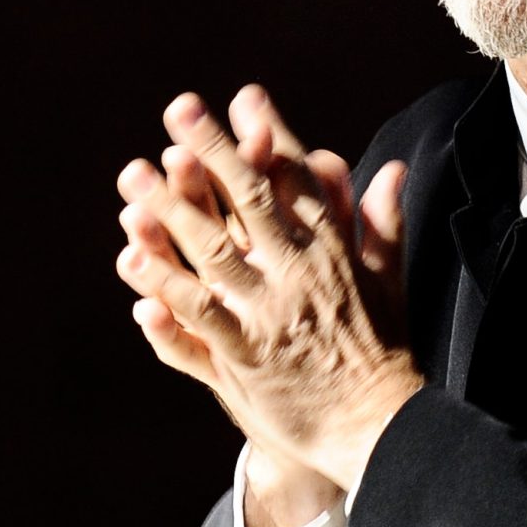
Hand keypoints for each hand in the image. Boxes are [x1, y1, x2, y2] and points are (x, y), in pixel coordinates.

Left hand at [116, 85, 414, 492]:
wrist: (381, 428)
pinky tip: (134, 262)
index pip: (297, 180)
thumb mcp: (390, 281)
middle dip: (211, 152)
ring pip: (213, 251)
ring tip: (134, 177)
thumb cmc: (384, 354)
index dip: (270, 136)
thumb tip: (392, 167)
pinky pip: (200, 316)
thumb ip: (383, 223)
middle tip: (178, 110)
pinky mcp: (248, 355)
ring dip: (170, 212)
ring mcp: (272, 313)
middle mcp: (301, 272)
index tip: (245, 98)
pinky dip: (167, 288)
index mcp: (334, 251)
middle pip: (248, 200)